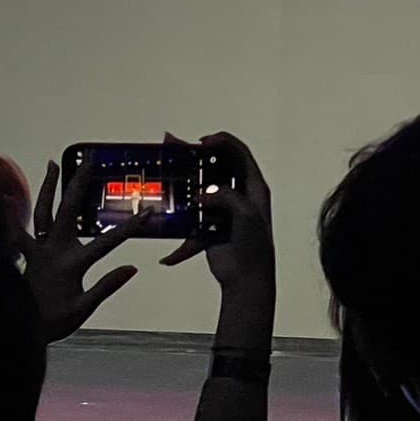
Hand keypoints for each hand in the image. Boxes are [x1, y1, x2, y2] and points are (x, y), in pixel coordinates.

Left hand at [20, 158, 159, 342]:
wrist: (18, 332)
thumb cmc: (52, 323)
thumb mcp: (83, 309)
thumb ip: (107, 286)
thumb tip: (132, 268)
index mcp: (73, 263)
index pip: (107, 241)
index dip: (130, 227)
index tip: (147, 213)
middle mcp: (55, 250)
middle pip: (69, 210)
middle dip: (80, 184)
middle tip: (89, 162)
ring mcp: (38, 250)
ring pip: (42, 212)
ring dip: (48, 187)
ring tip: (53, 164)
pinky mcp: (26, 254)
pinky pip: (17, 229)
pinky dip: (12, 213)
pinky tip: (6, 198)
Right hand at [162, 132, 274, 296]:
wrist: (245, 278)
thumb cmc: (254, 245)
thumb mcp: (246, 214)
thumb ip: (227, 197)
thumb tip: (204, 195)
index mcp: (253, 187)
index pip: (239, 154)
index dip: (223, 142)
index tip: (203, 141)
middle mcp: (238, 194)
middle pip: (215, 167)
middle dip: (195, 156)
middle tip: (175, 146)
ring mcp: (222, 209)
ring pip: (200, 189)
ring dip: (183, 182)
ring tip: (165, 169)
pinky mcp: (208, 226)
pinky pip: (190, 219)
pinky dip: (179, 221)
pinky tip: (166, 216)